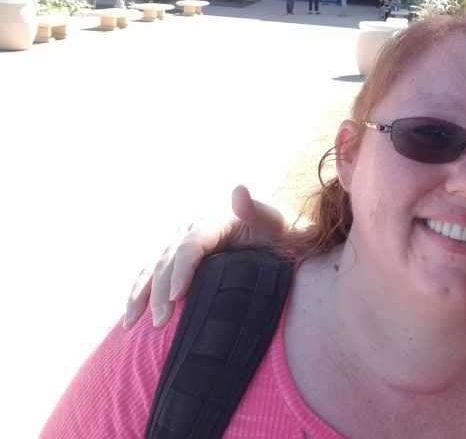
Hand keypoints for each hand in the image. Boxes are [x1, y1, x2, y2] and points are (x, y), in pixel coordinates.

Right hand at [123, 185, 288, 328]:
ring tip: (132, 324)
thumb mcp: (280, 223)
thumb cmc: (288, 237)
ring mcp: (185, 245)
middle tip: (162, 321)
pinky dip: (139, 297)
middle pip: (169, 259)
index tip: (176, 296)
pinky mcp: (180, 263)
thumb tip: (238, 189)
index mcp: (217, 220)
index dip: (181, 269)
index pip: (192, 244)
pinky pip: (153, 278)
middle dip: (160, 291)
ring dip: (140, 296)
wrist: (288, 246)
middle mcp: (196, 229)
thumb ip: (259, 210)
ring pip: (153, 269)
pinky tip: (130, 321)